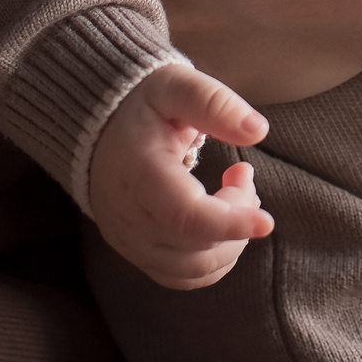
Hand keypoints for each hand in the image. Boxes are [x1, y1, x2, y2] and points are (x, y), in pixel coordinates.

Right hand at [85, 60, 273, 289]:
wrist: (95, 130)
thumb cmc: (142, 106)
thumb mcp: (174, 85)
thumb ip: (214, 103)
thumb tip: (258, 131)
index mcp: (140, 175)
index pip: (186, 217)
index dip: (230, 224)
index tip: (266, 220)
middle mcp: (130, 219)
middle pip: (198, 248)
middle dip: (239, 217)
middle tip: (243, 174)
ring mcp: (130, 243)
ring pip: (195, 270)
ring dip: (232, 241)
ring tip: (235, 194)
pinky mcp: (136, 254)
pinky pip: (183, 277)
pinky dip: (215, 257)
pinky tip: (221, 220)